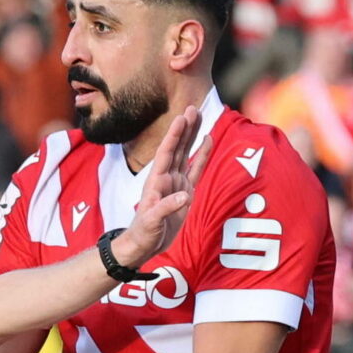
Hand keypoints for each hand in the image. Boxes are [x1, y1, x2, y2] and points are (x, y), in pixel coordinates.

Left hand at [106, 103, 209, 267]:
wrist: (145, 244)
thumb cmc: (144, 233)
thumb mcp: (151, 223)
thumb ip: (166, 208)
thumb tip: (185, 195)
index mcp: (157, 181)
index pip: (166, 153)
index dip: (174, 136)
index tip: (181, 118)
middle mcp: (167, 177)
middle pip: (178, 148)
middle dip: (185, 128)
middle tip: (194, 108)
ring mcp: (176, 183)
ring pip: (186, 153)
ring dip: (192, 135)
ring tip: (200, 116)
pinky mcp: (186, 191)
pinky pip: (196, 169)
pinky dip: (202, 155)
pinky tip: (208, 140)